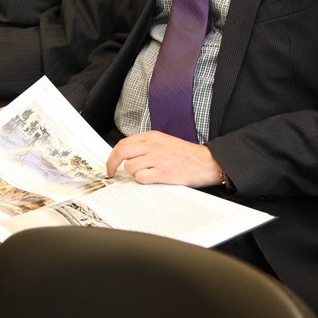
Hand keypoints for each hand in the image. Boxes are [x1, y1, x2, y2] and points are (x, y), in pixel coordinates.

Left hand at [106, 131, 224, 186]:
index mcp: (152, 136)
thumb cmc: (186, 155)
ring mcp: (157, 159)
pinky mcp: (163, 173)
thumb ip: (146, 146)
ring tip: (145, 174)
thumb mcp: (164, 142)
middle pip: (121, 152)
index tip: (112, 163)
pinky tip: (151, 179)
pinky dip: (142, 180)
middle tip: (111, 173)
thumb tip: (127, 155)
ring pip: (130, 166)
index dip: (113, 155)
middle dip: (112, 164)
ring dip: (133, 173)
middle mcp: (153, 146)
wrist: (205, 162)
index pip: (123, 143)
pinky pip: (141, 177)